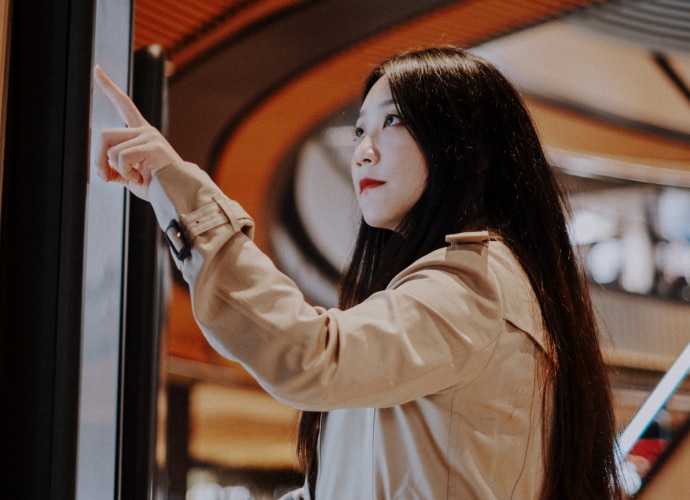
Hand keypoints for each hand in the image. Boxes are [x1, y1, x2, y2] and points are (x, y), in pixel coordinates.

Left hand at [93, 65, 182, 200]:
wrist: (179, 196)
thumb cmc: (159, 188)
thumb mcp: (130, 176)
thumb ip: (116, 168)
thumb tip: (100, 168)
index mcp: (142, 134)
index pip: (124, 105)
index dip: (109, 88)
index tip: (97, 70)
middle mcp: (146, 131)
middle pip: (104, 134)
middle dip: (98, 159)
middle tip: (104, 176)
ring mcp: (150, 137)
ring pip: (112, 149)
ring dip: (114, 170)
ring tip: (134, 178)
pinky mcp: (153, 146)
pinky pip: (123, 157)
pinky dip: (126, 172)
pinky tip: (141, 178)